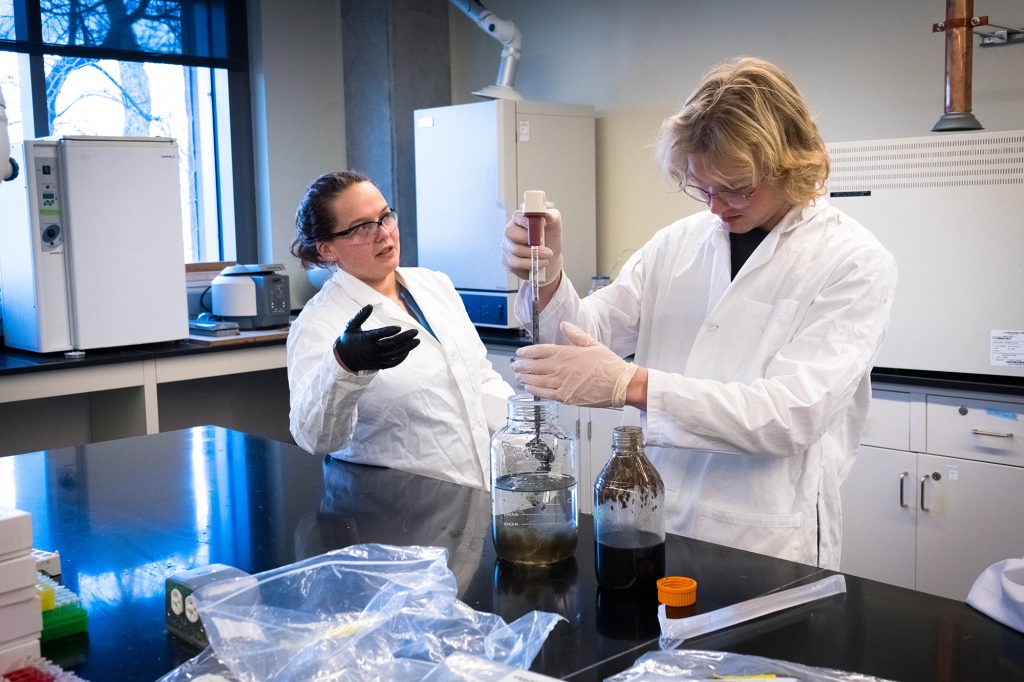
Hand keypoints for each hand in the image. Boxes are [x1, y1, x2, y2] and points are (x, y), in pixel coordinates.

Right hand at [334, 305, 419, 371]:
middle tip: (415, 331)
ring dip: (407, 347)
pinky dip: (401, 357)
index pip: (378, 335)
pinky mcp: (379, 365)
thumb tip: (370, 305)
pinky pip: (393, 362)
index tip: (399, 327)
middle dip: (404, 338)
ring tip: (417, 341)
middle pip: (391, 344)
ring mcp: (376, 358)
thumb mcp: (351, 326)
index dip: (389, 331)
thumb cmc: (350, 339)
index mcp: (365, 338)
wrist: (345, 358)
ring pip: (394, 354)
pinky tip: (408, 350)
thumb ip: (360, 315)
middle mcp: (372, 350)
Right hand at [500, 207, 562, 284]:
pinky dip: (530, 263)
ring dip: (534, 253)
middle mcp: (511, 232)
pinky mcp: (508, 260)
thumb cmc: (550, 241)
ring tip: (547, 255)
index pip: (517, 216)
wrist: (551, 261)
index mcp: (520, 220)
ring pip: (515, 249)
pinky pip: (516, 263)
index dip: (525, 221)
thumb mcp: (554, 227)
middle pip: (510, 232)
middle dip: (529, 238)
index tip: (535, 225)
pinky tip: (540, 262)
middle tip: (543, 243)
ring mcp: (507, 246)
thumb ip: (553, 216)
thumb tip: (547, 215)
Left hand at [512, 321, 637, 407]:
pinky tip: (528, 387)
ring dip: (525, 377)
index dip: (528, 352)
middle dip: (522, 365)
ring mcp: (562, 384)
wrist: (621, 384)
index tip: (520, 353)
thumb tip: (564, 325)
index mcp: (568, 353)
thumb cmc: (609, 365)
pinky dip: (534, 390)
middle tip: (514, 364)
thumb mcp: (593, 344)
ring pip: (536, 380)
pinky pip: (545, 393)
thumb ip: (576, 335)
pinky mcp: (566, 397)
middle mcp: (561, 368)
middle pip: (535, 366)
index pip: (541, 351)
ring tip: (518, 375)